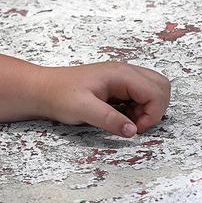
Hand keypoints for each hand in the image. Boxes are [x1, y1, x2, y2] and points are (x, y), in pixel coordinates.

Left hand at [38, 62, 170, 136]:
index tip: (135, 128)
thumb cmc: (58, 95)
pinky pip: (139, 95)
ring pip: (153, 90)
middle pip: (161, 86)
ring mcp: (120, 78)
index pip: (156, 91)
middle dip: (156, 109)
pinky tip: (121, 117)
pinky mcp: (116, 86)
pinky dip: (138, 108)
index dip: (153, 114)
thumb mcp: (83, 109)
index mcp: (120, 74)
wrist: (40, 90)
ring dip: (148, 109)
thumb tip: (132, 130)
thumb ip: (109, 119)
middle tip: (135, 125)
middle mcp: (124, 72)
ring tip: (127, 121)